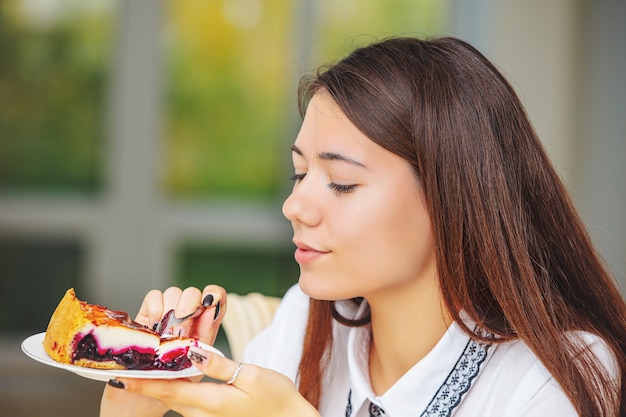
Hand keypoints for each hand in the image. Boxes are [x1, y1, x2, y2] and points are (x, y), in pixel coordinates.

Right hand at [100, 285, 226, 416]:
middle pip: (193, 293)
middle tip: (182, 327)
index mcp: (203, 328)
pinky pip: (154, 296)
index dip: (215, 295)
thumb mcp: (195, 370)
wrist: (144, 397)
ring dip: (171, 309)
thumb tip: (208, 326)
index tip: (209, 302)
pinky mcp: (147, 314)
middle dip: (190, 305)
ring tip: (166, 334)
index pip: (216, 299)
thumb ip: (205, 350)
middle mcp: (186, 317)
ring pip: (174, 292)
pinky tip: (154, 325)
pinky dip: (155, 307)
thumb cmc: (173, 385)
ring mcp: (166, 314)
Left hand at [109, 348, 319, 416]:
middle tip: (124, 365)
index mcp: (210, 401)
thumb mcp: (251, 376)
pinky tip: (170, 373)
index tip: (120, 376)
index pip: (168, 391)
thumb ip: (220, 366)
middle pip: (166, 395)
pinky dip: (173, 385)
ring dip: (156, 382)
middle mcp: (203, 411)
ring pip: (173, 397)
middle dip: (143, 381)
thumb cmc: (275, 398)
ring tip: (140, 366)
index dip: (142, 383)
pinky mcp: (213, 410)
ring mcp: (207, 413)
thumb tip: (193, 352)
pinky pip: (185, 398)